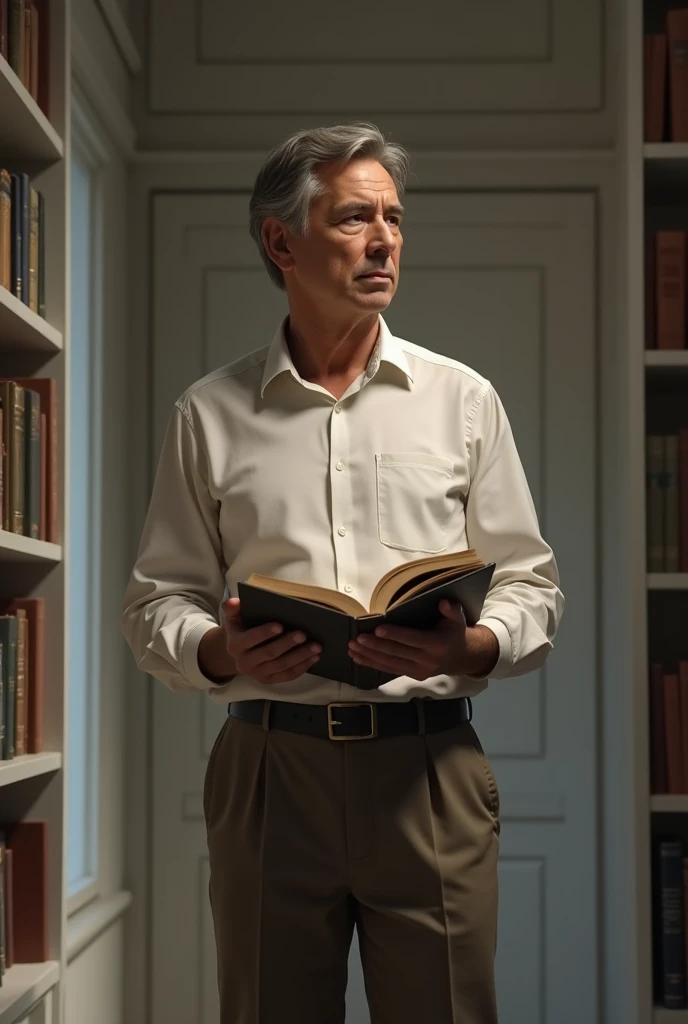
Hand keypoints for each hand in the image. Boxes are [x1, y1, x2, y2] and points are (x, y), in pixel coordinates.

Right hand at [222, 597, 321, 684]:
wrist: (237, 653)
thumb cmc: (240, 629)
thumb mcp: (233, 618)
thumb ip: (232, 608)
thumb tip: (233, 601)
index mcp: (235, 646)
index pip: (250, 639)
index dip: (265, 633)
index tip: (280, 625)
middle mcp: (244, 663)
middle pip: (269, 653)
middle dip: (287, 644)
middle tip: (303, 634)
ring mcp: (257, 674)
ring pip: (281, 666)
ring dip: (300, 656)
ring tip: (316, 646)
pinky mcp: (269, 680)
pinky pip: (287, 676)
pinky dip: (302, 667)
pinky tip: (314, 657)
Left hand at [347, 600, 498, 680]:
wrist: (462, 658)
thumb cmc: (455, 634)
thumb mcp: (458, 619)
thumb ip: (451, 610)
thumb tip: (443, 602)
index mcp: (437, 645)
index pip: (412, 639)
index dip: (394, 635)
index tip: (378, 629)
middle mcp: (427, 661)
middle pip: (396, 653)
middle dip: (375, 646)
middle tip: (358, 639)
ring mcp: (418, 670)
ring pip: (389, 663)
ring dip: (369, 656)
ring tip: (352, 648)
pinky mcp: (412, 675)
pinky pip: (389, 669)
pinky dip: (372, 664)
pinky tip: (358, 658)